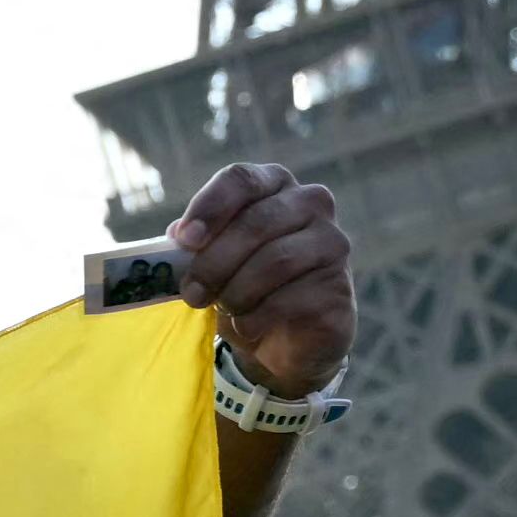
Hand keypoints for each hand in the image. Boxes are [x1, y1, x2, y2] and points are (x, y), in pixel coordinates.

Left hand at [168, 160, 352, 400]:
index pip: (241, 179)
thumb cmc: (242, 283)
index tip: (185, 239)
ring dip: (236, 292)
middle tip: (191, 292)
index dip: (210, 207)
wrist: (282, 337)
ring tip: (221, 308)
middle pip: (257, 222)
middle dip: (215, 262)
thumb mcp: (212, 258)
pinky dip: (258, 317)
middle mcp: (311, 203)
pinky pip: (292, 299)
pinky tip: (247, 326)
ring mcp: (333, 243)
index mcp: (274, 184)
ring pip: (275, 260)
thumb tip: (175, 238)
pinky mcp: (340, 288)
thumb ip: (194, 244)